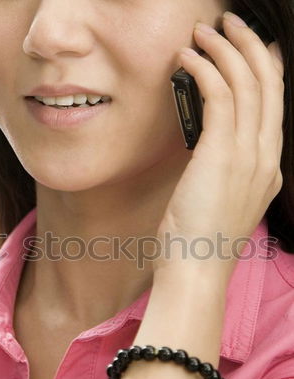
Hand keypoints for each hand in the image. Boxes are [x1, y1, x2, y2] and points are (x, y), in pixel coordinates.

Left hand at [155, 13, 283, 281]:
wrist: (196, 270)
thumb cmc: (200, 239)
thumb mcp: (223, 200)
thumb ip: (227, 169)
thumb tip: (211, 141)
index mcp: (268, 168)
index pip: (275, 104)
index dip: (265, 68)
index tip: (251, 47)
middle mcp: (266, 156)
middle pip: (269, 84)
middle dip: (250, 45)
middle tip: (228, 24)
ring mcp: (249, 155)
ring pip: (247, 83)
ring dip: (225, 49)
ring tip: (203, 33)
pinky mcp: (222, 154)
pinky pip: (219, 96)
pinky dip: (204, 70)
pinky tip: (186, 60)